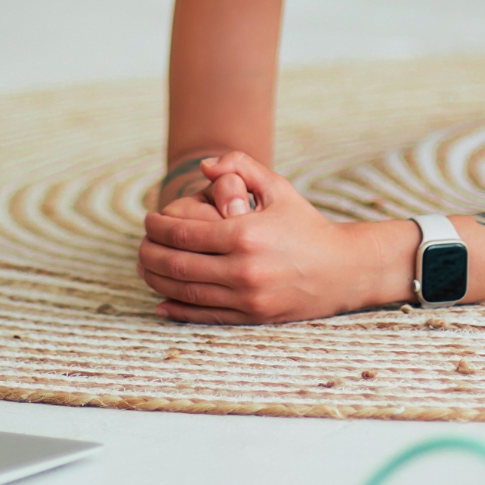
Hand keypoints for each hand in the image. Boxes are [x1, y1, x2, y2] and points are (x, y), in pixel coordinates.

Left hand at [136, 152, 377, 323]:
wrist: (344, 269)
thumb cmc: (306, 225)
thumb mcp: (279, 188)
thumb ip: (242, 167)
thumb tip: (204, 166)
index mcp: (245, 233)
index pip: (182, 232)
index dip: (156, 227)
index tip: (148, 221)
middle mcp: (243, 268)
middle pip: (175, 264)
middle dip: (149, 253)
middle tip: (140, 245)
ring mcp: (247, 297)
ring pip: (184, 292)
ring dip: (155, 280)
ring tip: (145, 267)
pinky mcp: (251, 318)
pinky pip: (203, 316)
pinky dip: (176, 310)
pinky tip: (161, 303)